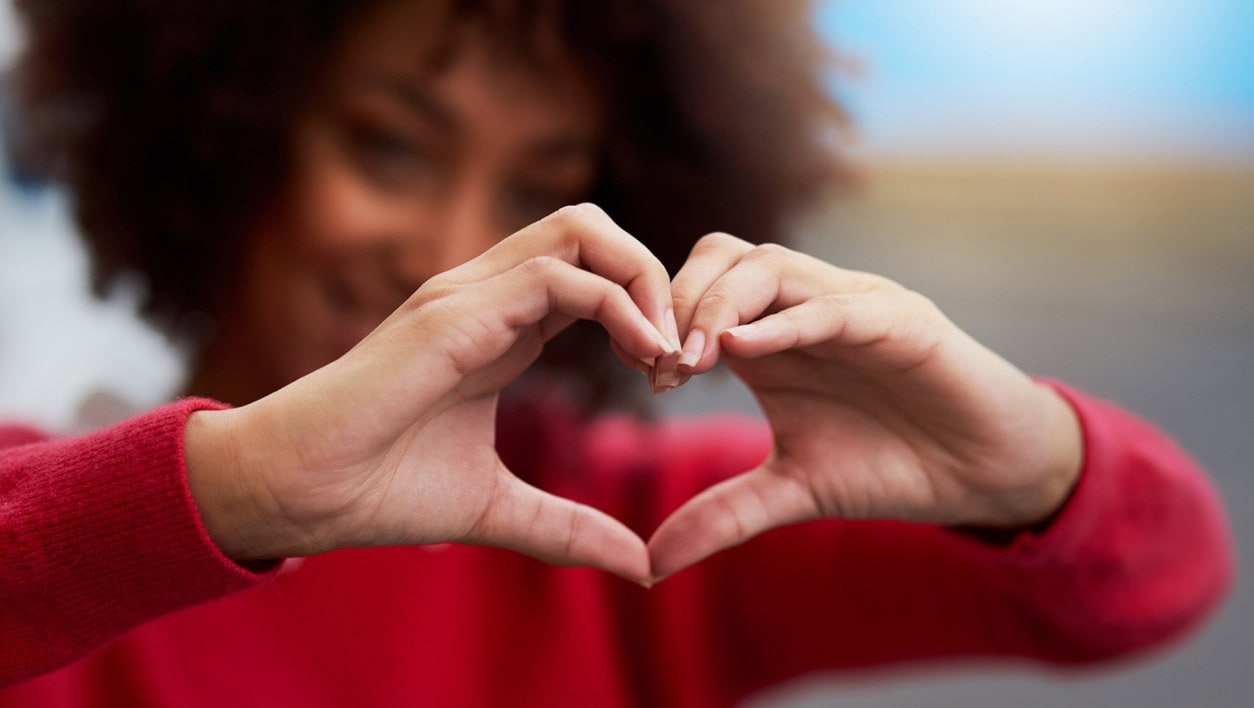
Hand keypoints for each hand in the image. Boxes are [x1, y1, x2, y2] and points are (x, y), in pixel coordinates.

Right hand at [186, 205, 678, 582]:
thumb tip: (638, 564)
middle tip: (679, 353)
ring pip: (582, 229)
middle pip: (592, 228)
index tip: (670, 378)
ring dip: (643, 282)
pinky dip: (617, 306)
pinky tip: (644, 358)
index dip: (645, 311)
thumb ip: (568, 527)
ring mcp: (468, 295)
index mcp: (499, 326)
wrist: (301, 493)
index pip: (591, 273)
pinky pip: (556, 277)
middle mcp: (486, 295)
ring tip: (667, 354)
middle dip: (654, 276)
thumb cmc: (380, 489)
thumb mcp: (499, 508)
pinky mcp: (454, 314)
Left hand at [648, 233, 1082, 578]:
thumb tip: (651, 565)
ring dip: (721, 305)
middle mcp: (805, 307)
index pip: (699, 290)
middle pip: (723, 258)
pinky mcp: (902, 320)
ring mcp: (852, 305)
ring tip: (693, 359)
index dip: (662, 322)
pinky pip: (836, 305)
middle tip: (662, 365)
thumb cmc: (888, 465)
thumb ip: (723, 515)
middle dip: (681, 302)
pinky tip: (746, 347)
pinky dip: (788, 321)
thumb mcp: (791, 492)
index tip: (644, 376)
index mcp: (771, 336)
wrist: (983, 473)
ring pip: (771, 266)